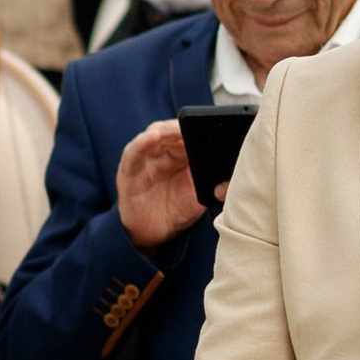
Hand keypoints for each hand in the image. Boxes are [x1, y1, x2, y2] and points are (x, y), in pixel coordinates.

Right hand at [114, 119, 204, 249]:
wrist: (157, 236)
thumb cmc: (176, 212)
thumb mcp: (199, 193)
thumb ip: (210, 180)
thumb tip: (231, 169)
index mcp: (179, 156)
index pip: (186, 135)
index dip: (196, 129)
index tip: (210, 125)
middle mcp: (160, 155)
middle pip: (169, 132)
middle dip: (182, 126)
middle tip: (196, 123)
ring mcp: (143, 162)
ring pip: (151, 137)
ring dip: (164, 130)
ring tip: (177, 127)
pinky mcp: (128, 173)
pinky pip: (132, 154)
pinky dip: (141, 143)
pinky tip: (151, 136)